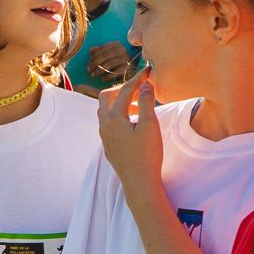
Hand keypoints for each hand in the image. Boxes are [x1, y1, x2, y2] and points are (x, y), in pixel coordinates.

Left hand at [87, 39, 131, 84]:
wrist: (131, 68)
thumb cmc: (116, 59)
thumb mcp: (107, 53)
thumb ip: (98, 51)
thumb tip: (91, 50)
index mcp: (116, 44)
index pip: (102, 49)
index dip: (94, 57)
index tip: (88, 64)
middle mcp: (122, 50)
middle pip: (105, 56)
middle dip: (95, 63)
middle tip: (89, 70)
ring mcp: (126, 59)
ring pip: (110, 64)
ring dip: (99, 70)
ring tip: (93, 75)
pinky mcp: (128, 68)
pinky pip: (116, 72)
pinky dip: (108, 76)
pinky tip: (102, 79)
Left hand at [96, 67, 162, 203]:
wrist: (139, 182)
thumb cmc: (146, 154)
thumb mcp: (149, 125)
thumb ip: (146, 102)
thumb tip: (145, 85)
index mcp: (113, 118)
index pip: (124, 91)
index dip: (137, 79)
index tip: (148, 71)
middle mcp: (104, 126)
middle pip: (106, 98)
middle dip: (122, 89)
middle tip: (139, 90)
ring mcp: (104, 137)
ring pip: (105, 112)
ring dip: (120, 104)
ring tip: (138, 107)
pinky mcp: (109, 146)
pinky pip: (108, 124)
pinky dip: (119, 116)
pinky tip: (133, 124)